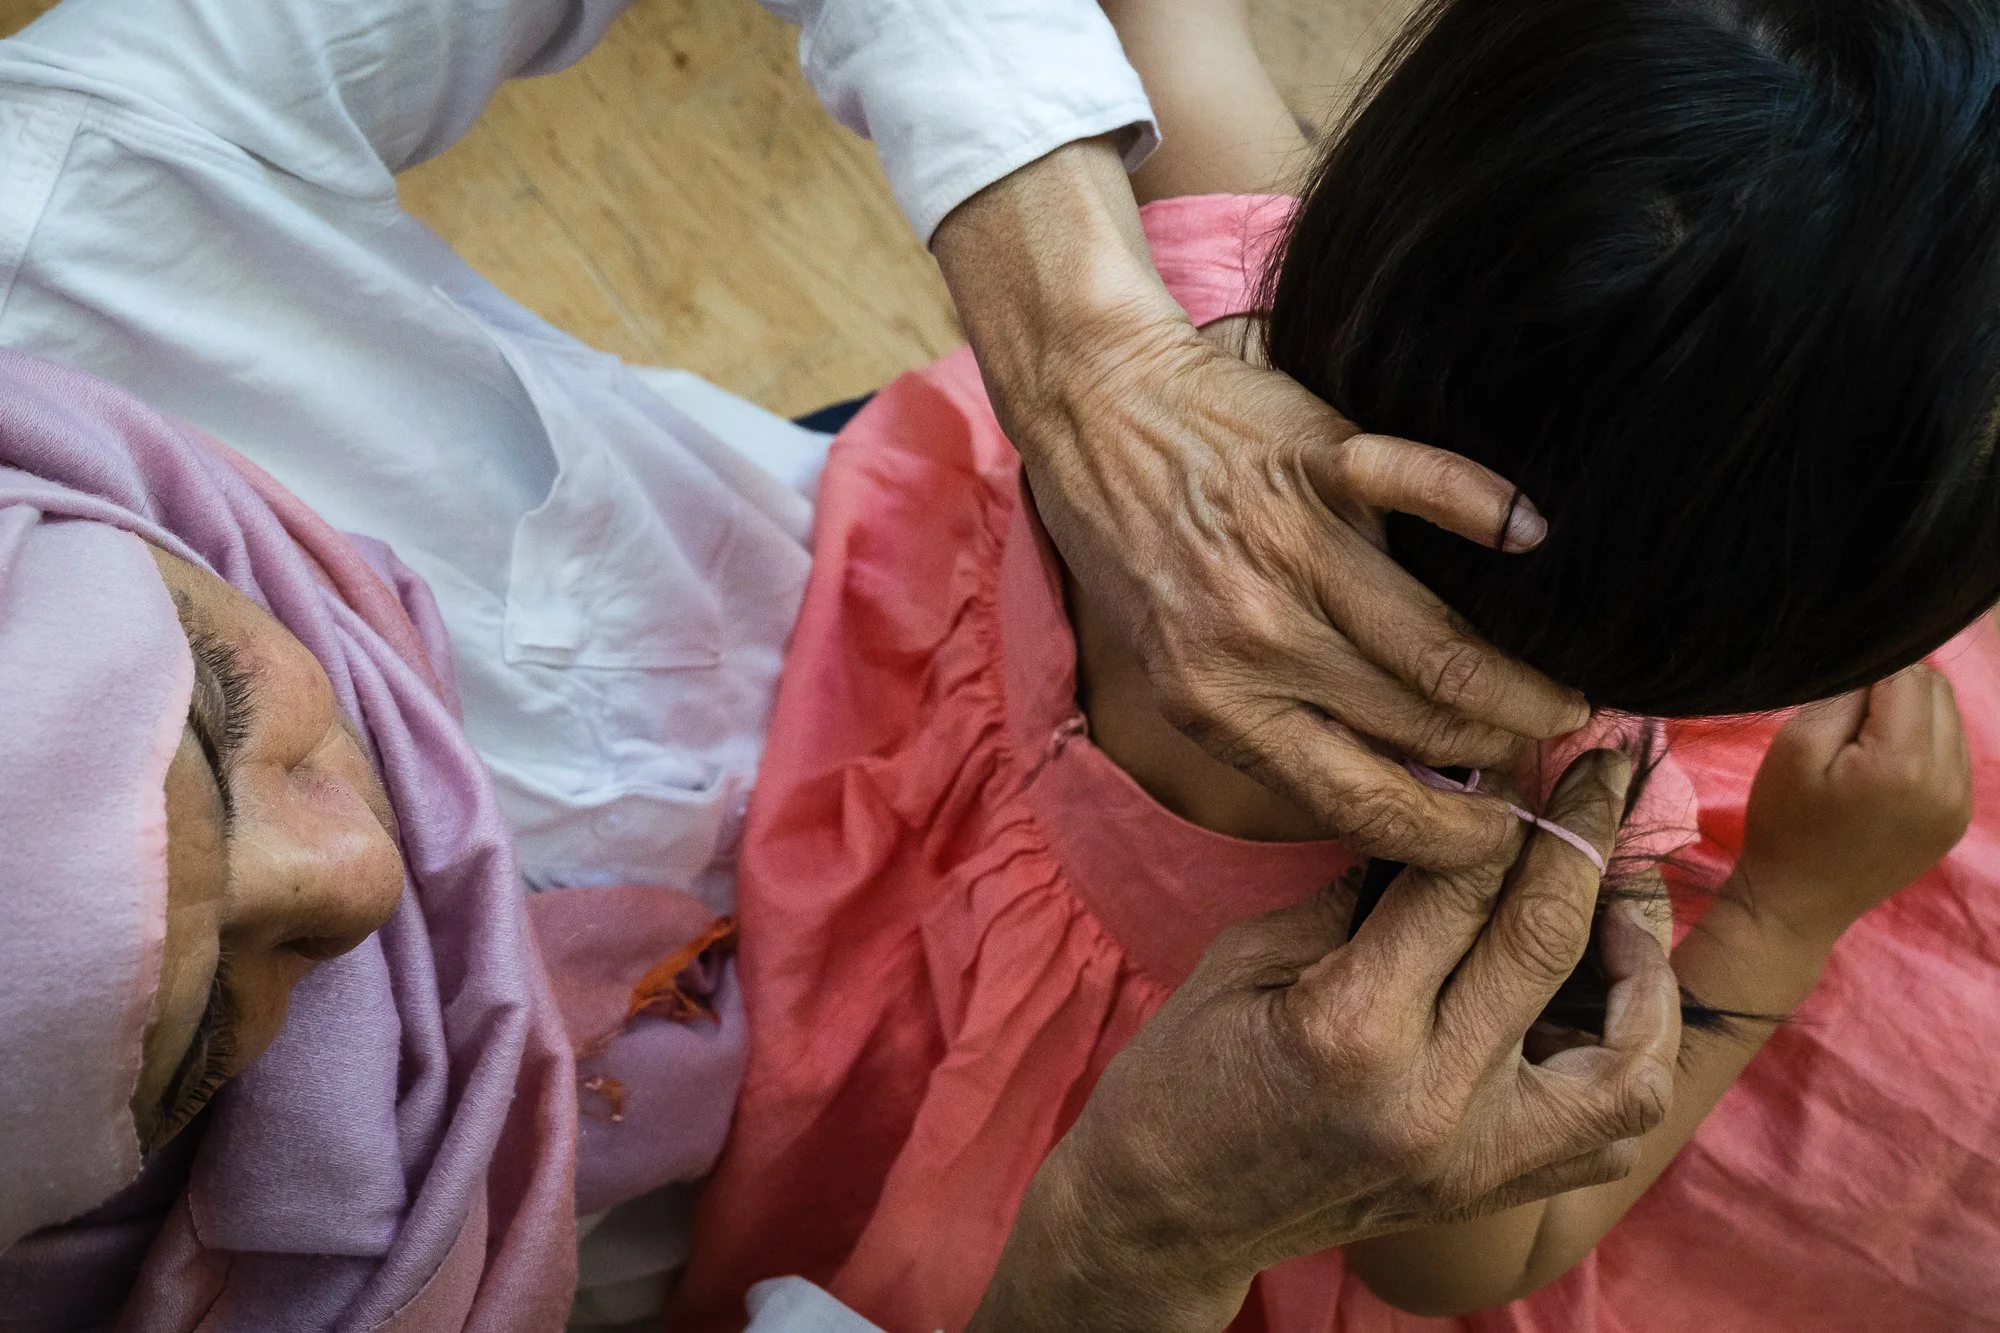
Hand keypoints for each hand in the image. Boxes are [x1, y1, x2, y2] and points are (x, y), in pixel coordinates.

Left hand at [930, 138, 1588, 868]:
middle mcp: (1255, 639)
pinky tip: (1532, 533)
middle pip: (1421, 724)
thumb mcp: (1178, 673)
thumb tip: (1391, 786)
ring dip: (1521, 680)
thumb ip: (1271, 730)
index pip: (1359, 801)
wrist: (1092, 419)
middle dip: (1502, 754)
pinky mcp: (1310, 460)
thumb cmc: (1139, 556)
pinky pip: (1419, 487)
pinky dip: (1484, 508)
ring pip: (1438, 643)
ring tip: (1568, 694)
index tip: (1500, 839)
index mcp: (1219, 706)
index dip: (1448, 836)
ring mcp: (1285, 548)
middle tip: (1544, 753)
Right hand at [969, 750, 1678, 1332]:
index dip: (1504, 803)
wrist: (1167, 1211)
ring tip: (1622, 905)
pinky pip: (1610, 1133)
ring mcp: (1475, 1158)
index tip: (1529, 756)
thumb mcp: (1251, 953)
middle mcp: (1433, 1096)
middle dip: (1585, 838)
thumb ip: (1364, 888)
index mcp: (1352, 1024)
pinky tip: (1605, 1002)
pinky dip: (1630, 1059)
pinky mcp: (1490, 1190)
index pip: (1462, 881)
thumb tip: (1457, 811)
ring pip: (1629, 1063)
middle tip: (1602, 777)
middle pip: (1547, 940)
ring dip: (1643, 971)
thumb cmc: (1186, 1070)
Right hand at [1737, 663, 1971, 952]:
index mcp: (1905, 763)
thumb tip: (1877, 664)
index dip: (1868, 673)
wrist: (1798, 902)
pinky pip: (1953, 753)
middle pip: (1938, 691)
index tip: (1835, 701)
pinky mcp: (1958, 817)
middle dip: (1894, 690)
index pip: (1909, 675)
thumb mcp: (1794, 748)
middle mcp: (1949, 781)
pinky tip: (1883, 768)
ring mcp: (1960, 802)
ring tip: (1863, 747)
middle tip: (1845, 723)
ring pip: (1950, 718)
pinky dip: (1922, 744)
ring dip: (1911, 715)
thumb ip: (1842, 697)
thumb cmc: (1785, 823)